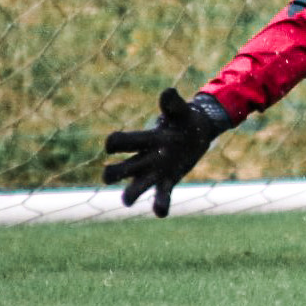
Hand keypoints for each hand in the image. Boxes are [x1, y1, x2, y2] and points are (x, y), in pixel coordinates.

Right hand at [102, 88, 231, 216]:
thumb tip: (167, 93)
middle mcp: (143, 158)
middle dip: (112, 172)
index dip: (113, 144)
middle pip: (119, 169)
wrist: (196, 131)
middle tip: (109, 175)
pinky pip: (161, 196)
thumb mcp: (180, 111)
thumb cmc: (182, 119)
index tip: (111, 145)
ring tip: (127, 200)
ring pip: (135, 187)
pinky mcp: (168, 182)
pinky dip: (160, 205)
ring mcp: (154, 172)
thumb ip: (173, 104)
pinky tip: (160, 212)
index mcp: (143, 139)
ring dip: (130, 194)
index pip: (120, 142)